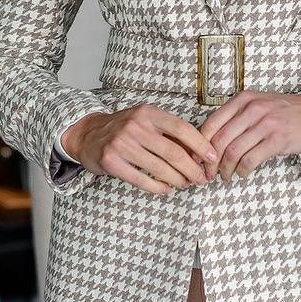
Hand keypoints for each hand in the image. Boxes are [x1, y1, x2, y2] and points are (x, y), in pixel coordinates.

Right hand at [60, 104, 219, 194]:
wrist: (88, 134)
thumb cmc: (125, 128)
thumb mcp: (146, 120)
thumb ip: (168, 133)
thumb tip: (199, 152)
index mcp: (148, 113)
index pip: (182, 128)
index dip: (201, 145)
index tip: (212, 158)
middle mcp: (135, 126)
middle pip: (174, 153)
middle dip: (192, 170)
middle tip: (200, 179)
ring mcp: (122, 144)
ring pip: (160, 169)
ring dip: (177, 180)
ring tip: (184, 184)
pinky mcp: (111, 161)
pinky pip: (142, 180)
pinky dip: (158, 187)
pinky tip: (166, 189)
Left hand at [197, 91, 300, 181]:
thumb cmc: (284, 112)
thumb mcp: (257, 105)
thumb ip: (235, 117)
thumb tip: (209, 140)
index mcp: (243, 100)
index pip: (211, 123)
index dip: (199, 145)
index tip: (197, 158)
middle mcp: (252, 109)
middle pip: (219, 140)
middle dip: (210, 162)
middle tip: (209, 174)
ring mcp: (265, 124)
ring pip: (232, 151)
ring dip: (225, 170)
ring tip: (226, 176)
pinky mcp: (277, 140)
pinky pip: (250, 159)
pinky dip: (242, 171)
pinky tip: (242, 173)